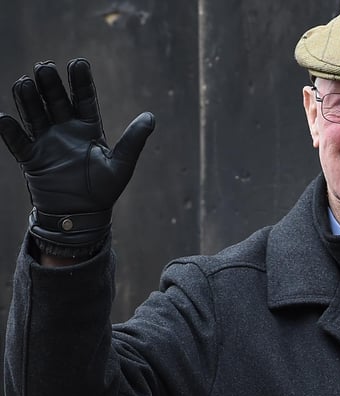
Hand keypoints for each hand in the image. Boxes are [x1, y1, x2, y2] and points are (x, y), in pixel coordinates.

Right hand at [0, 58, 154, 257]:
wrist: (81, 216)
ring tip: (24, 83)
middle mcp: (66, 131)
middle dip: (50, 85)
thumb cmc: (104, 191)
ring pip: (35, 115)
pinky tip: (3, 118)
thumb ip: (134, 140)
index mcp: (89, 129)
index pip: (85, 99)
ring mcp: (47, 143)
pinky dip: (9, 132)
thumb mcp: (122, 164)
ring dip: (28, 100)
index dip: (81, 81)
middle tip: (45, 67)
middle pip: (56, 101)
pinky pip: (18, 143)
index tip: (78, 61)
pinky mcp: (32, 159)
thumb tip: (151, 117)